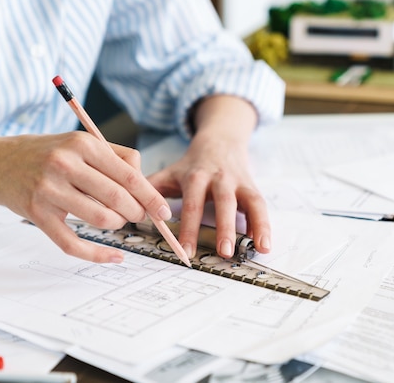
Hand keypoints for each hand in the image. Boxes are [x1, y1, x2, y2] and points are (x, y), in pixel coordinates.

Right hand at [0, 132, 172, 262]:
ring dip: (117, 225)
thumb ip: (117, 157)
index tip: (163, 212)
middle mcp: (65, 165)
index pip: (129, 176)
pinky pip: (73, 243)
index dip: (151, 197)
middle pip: (118, 199)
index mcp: (83, 145)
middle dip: (137, 213)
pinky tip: (113, 256)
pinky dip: (97, 255)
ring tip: (116, 220)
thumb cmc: (48, 153)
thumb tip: (146, 184)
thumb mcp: (82, 142)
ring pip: (101, 219)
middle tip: (139, 216)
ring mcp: (49, 191)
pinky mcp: (37, 214)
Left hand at [147, 95, 271, 258]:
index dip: (188, 227)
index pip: (191, 203)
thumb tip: (127, 209)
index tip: (185, 250)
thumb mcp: (170, 172)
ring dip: (254, 225)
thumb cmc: (192, 164)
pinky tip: (265, 244)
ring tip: (257, 249)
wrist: (219, 139)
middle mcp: (219, 178)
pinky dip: (265, 225)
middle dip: (223, 227)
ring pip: (248, 203)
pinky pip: (261, 205)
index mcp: (195, 176)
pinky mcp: (252, 186)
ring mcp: (238, 182)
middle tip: (223, 252)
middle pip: (222, 202)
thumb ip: (150, 189)